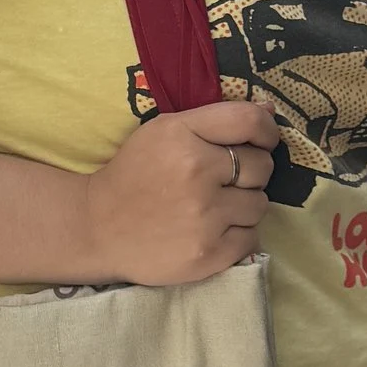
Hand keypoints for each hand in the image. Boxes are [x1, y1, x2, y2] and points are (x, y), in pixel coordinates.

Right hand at [77, 98, 278, 286]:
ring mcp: (204, 217)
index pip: (249, 122)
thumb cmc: (134, 174)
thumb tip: (270, 112)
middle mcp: (196, 173)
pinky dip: (237, 235)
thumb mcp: (164, 132)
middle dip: (250, 173)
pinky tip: (211, 231)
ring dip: (243, 206)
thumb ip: (215, 120)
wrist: (96, 228)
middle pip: (262, 167)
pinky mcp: (208, 254)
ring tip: (213, 209)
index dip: (266, 130)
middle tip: (223, 182)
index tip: (262, 142)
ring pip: (260, 205)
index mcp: (182, 135)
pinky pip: (252, 238)